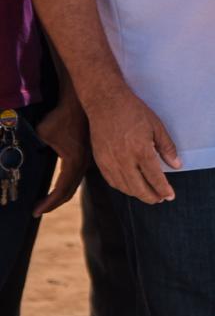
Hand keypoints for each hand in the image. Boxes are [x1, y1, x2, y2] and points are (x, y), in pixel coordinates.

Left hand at [32, 94, 88, 215]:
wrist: (80, 103)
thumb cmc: (61, 117)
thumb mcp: (42, 134)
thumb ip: (35, 147)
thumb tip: (24, 156)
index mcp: (73, 163)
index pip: (61, 191)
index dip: (48, 204)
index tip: (35, 212)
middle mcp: (83, 164)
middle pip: (69, 192)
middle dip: (53, 204)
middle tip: (38, 210)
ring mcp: (88, 159)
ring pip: (75, 184)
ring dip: (61, 195)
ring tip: (47, 201)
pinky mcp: (88, 153)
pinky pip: (77, 175)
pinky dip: (68, 185)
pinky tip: (60, 184)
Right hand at [83, 85, 180, 204]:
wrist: (106, 103)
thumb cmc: (134, 112)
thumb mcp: (157, 126)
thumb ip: (167, 148)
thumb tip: (177, 165)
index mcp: (141, 151)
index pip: (155, 178)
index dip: (163, 189)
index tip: (170, 196)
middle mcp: (124, 160)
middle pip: (139, 188)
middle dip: (151, 196)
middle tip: (161, 199)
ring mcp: (110, 162)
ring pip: (124, 187)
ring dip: (137, 194)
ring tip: (148, 195)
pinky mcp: (99, 161)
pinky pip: (111, 181)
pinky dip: (122, 188)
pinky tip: (130, 188)